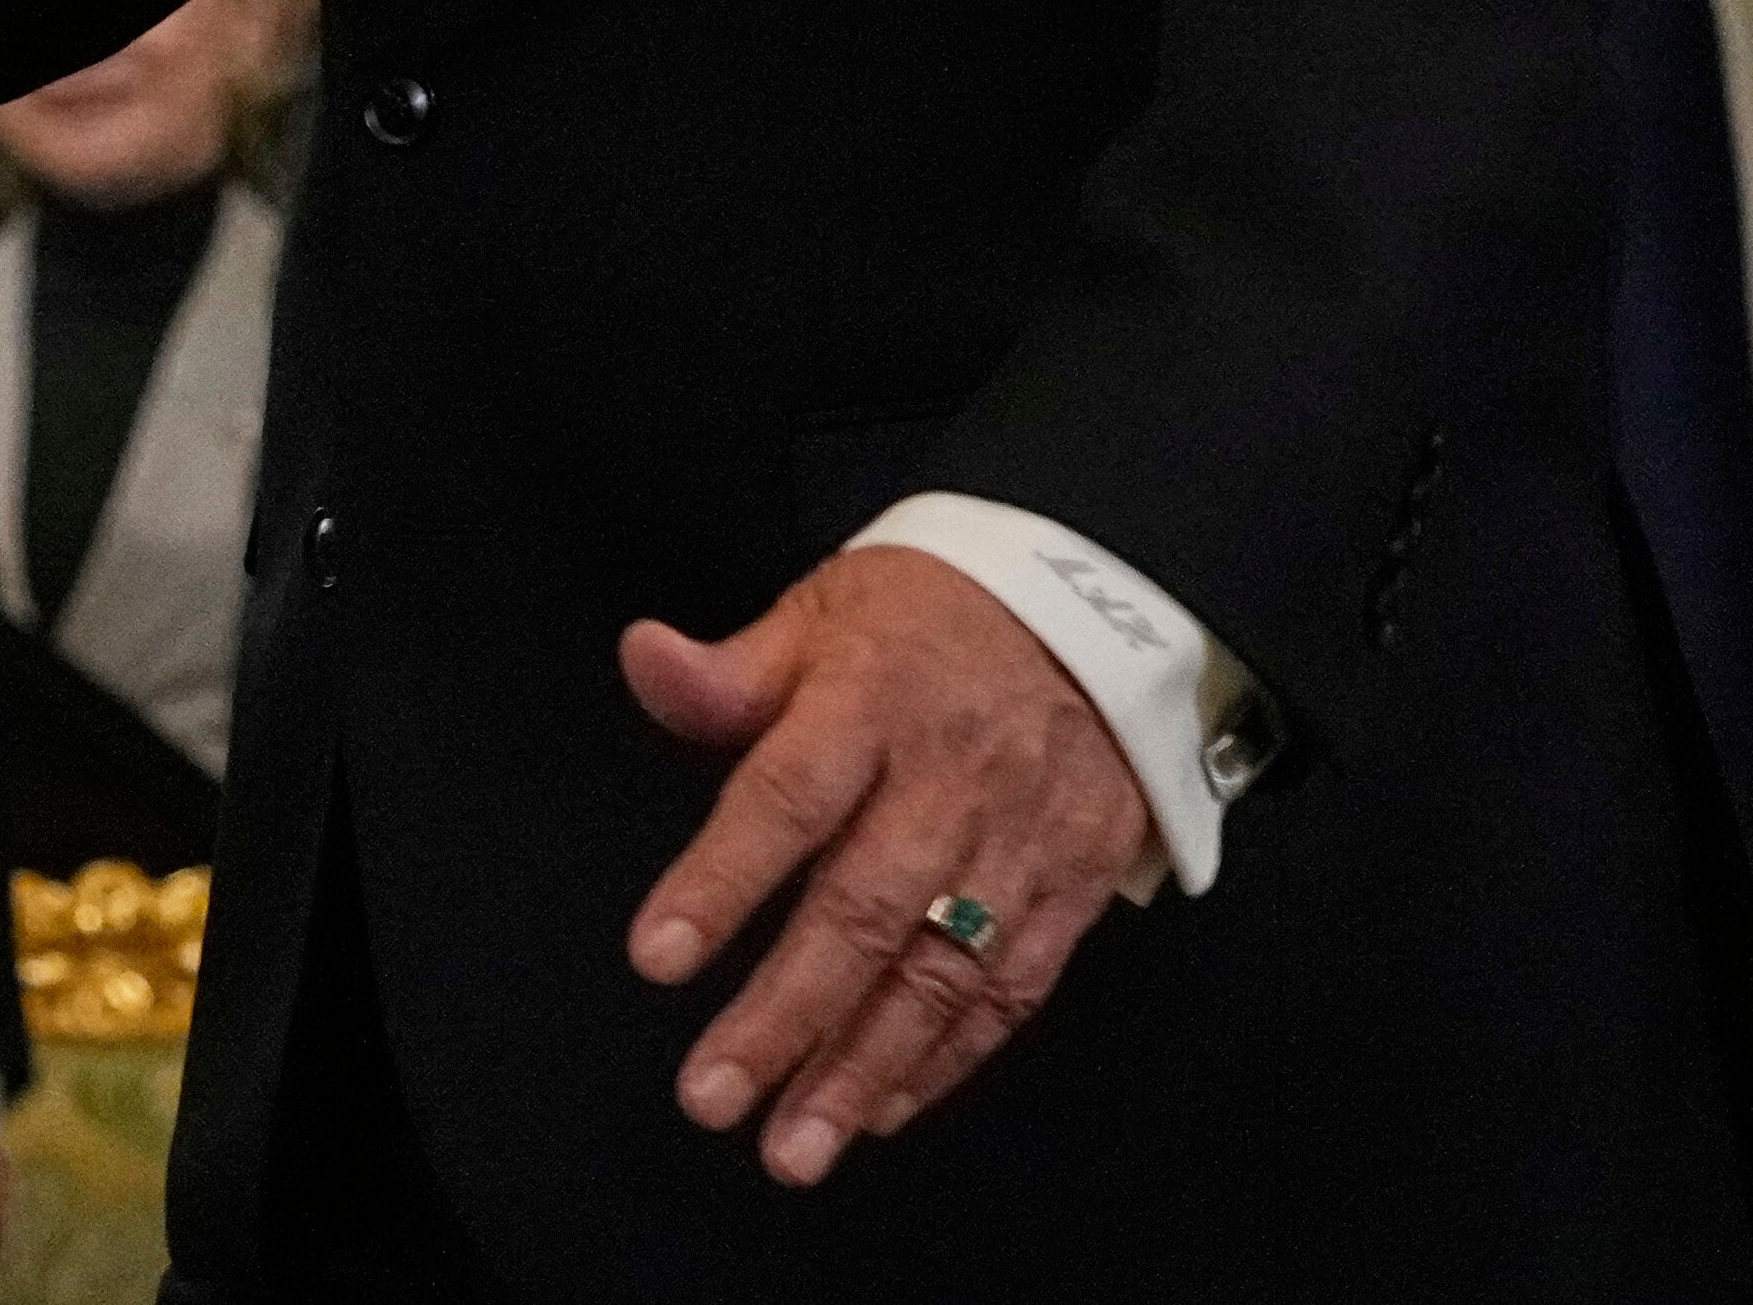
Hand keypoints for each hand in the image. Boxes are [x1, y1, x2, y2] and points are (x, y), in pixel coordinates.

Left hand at [617, 541, 1149, 1187]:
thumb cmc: (934, 616)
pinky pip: (1009, 988)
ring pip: (939, 973)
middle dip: (785, 1016)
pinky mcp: (1074, 887)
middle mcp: (951, 781)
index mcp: (874, 700)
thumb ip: (732, 668)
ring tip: (793, 1145)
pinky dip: (945, 1059)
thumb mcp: (826, 610)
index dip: (721, 881)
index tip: (657, 961)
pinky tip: (879, 1109)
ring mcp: (1021, 842)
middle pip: (863, 911)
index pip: (788, 798)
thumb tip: (643, 661)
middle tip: (711, 1097)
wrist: (1108, 606)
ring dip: (861, 1067)